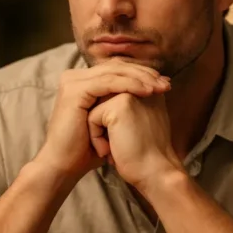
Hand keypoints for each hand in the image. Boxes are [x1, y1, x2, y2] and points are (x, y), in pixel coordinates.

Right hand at [35, 61, 169, 181]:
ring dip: (141, 78)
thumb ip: (122, 104)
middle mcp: (75, 77)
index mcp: (83, 81)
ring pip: (115, 72)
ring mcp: (73, 81)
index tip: (165, 84)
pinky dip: (130, 85)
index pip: (117, 69)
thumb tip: (151, 93)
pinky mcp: (75, 90)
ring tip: (161, 87)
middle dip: (145, 74)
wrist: (65, 166)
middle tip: (166, 83)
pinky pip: (108, 83)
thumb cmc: (89, 149)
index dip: (143, 74)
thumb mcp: (110, 121)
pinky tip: (147, 91)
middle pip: (117, 67)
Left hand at [87, 92, 183, 192]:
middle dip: (104, 127)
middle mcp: (141, 86)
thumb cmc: (146, 155)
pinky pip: (92, 117)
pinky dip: (97, 138)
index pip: (112, 98)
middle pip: (102, 102)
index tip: (127, 142)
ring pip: (95, 109)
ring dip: (99, 133)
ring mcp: (130, 93)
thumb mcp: (141, 124)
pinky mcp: (119, 105)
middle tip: (121, 146)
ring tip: (116, 148)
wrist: (156, 172)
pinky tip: (111, 150)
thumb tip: (106, 109)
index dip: (111, 123)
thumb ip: (128, 109)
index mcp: (148, 88)